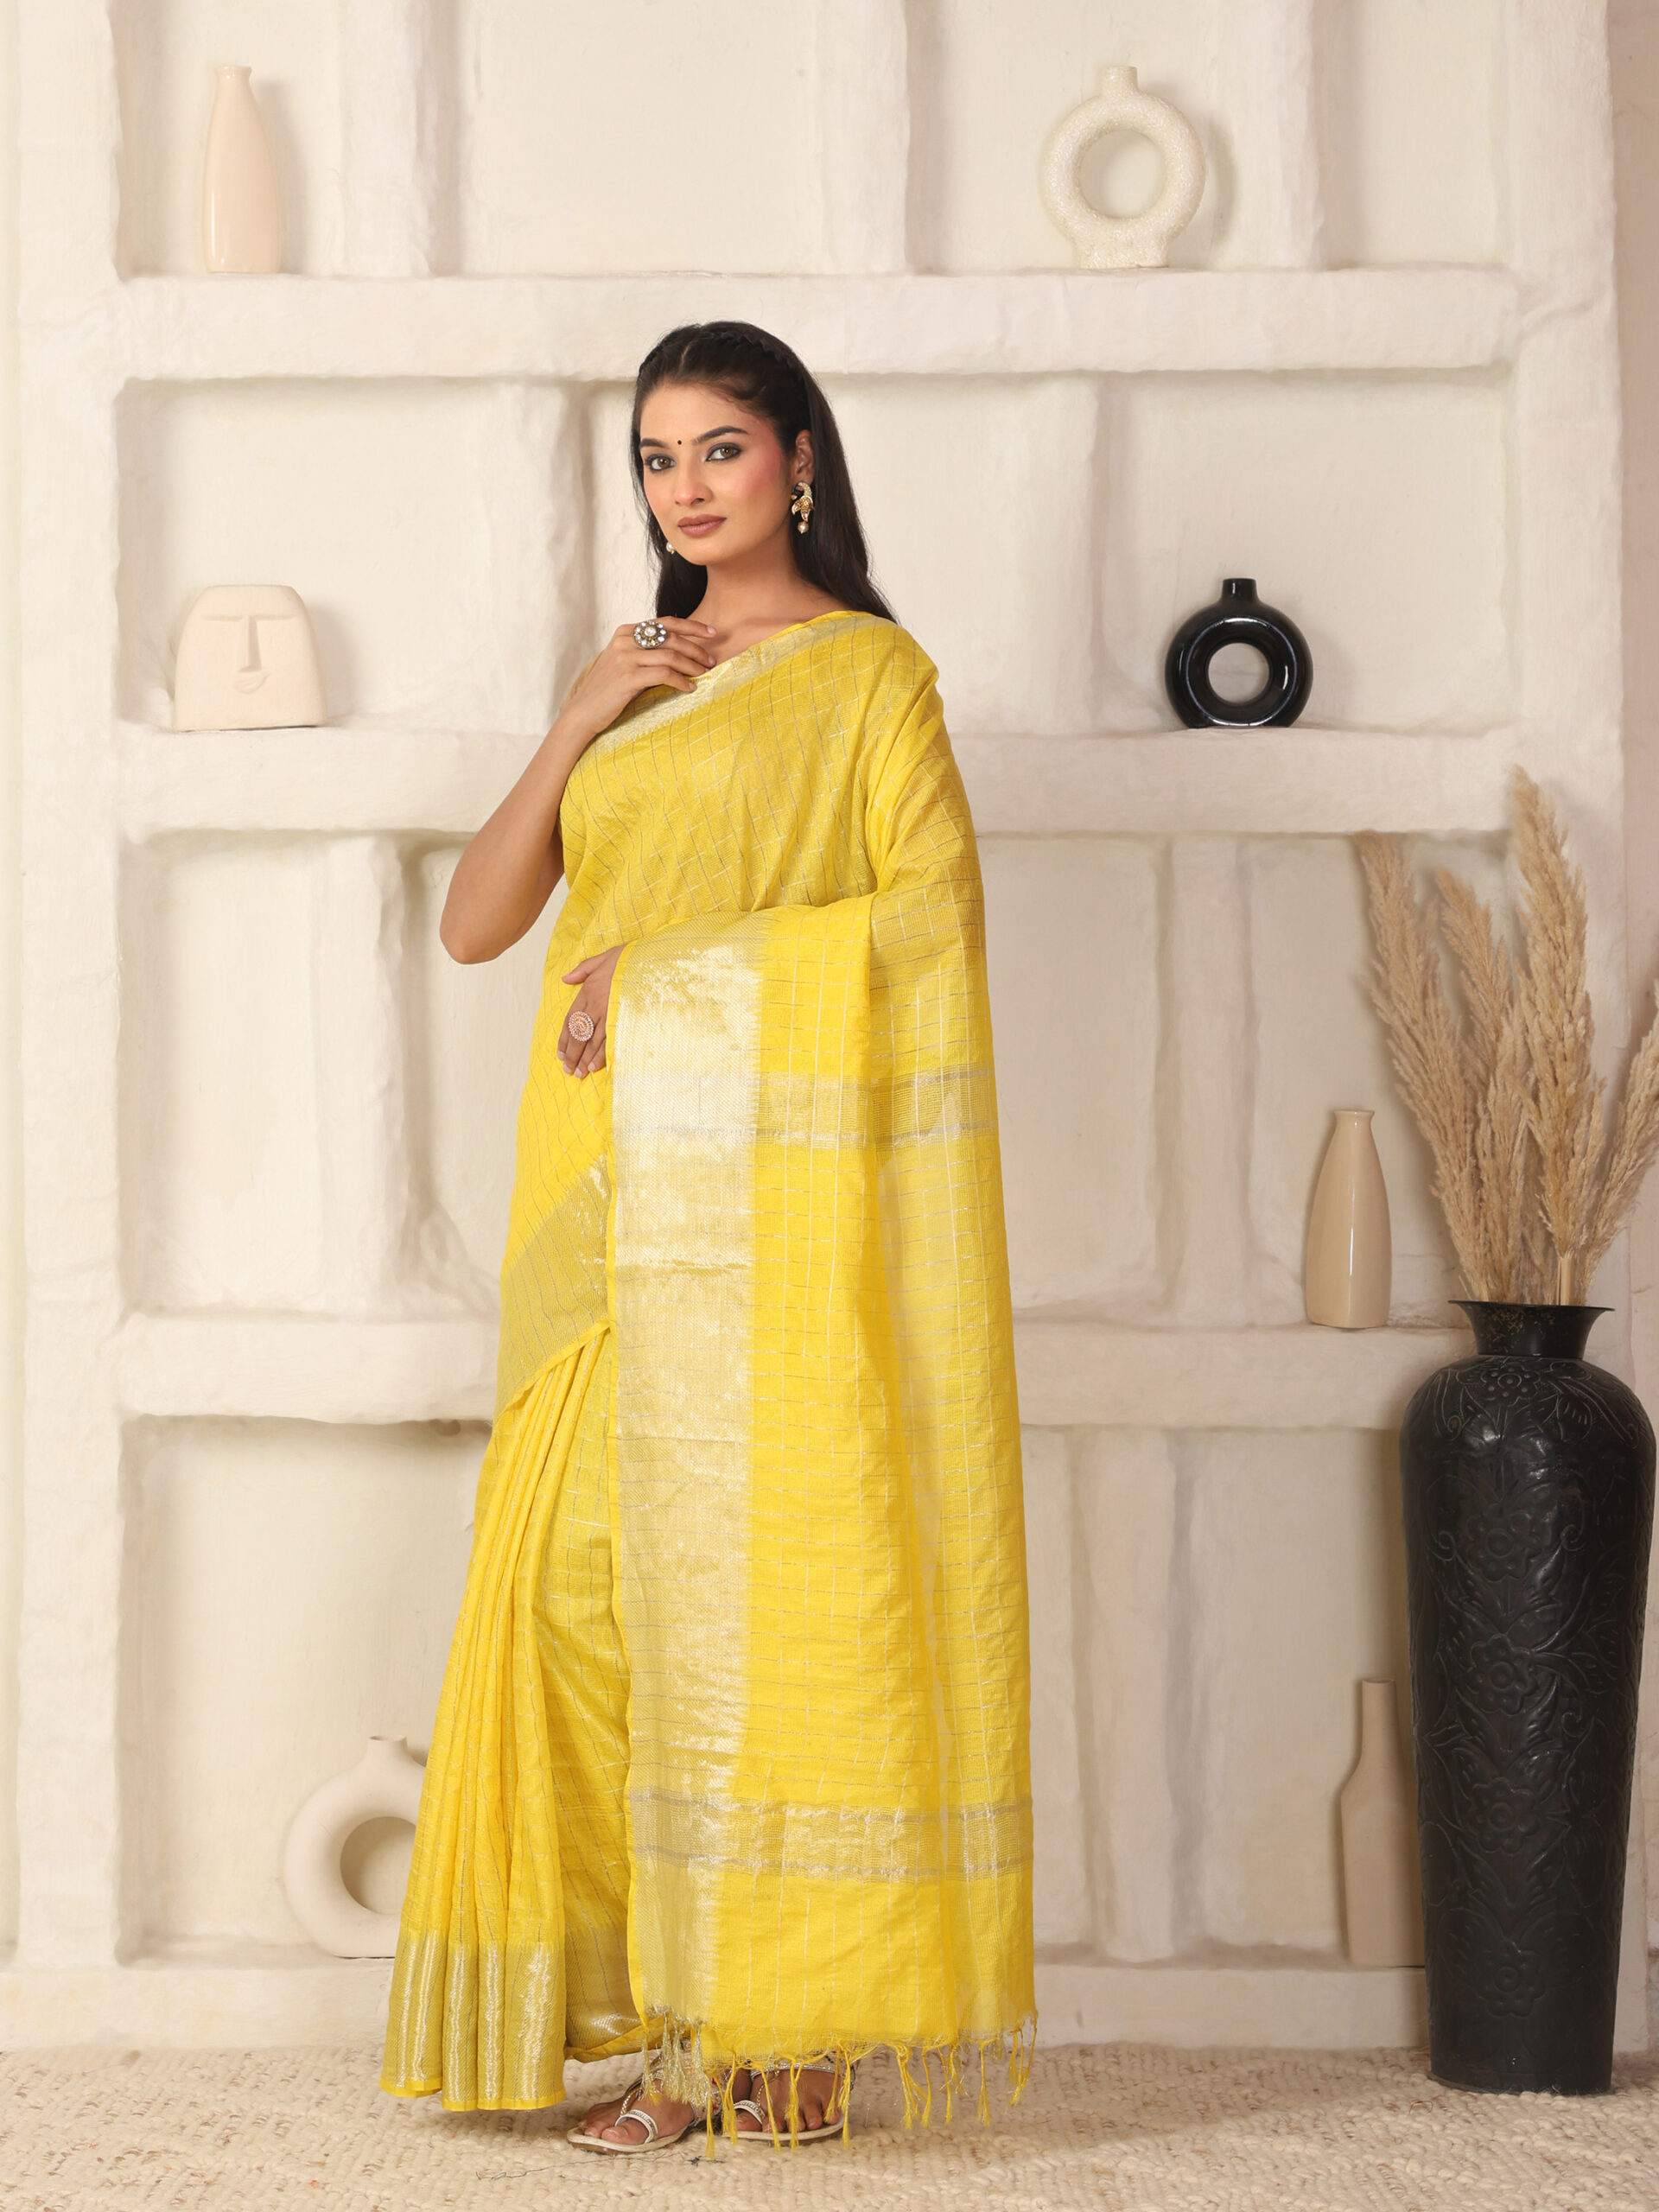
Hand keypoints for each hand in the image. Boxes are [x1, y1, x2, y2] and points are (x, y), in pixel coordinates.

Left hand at [558, 944, 624, 1076]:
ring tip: (579, 1073)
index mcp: (589, 990)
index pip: (571, 1019)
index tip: (561, 1053)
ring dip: (584, 1059)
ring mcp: (610, 1012)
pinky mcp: (624, 1018)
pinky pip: (609, 1040)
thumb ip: (583, 969)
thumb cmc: (631, 957)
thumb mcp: (604, 957)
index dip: (564, 1038)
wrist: (655, 958)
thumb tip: (565, 978)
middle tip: (568, 1069)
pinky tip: (595, 1066)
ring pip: (592, 1041)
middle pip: (579, 1034)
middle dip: (573, 1054)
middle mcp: (596, 1003)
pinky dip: (601, 1055)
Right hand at [561, 619, 716, 743]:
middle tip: (712, 660)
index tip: (713, 632)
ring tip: (704, 674)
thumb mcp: (625, 662)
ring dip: (692, 665)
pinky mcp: (628, 676)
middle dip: (696, 648)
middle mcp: (625, 640)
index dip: (692, 626)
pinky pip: (664, 674)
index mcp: (626, 632)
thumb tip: (679, 650)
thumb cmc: (608, 690)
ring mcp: (625, 657)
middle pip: (671, 638)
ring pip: (670, 655)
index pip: (666, 622)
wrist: (583, 712)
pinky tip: (689, 688)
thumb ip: (645, 651)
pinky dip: (681, 681)